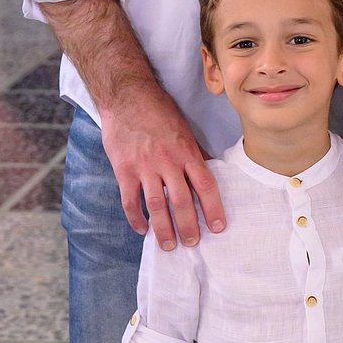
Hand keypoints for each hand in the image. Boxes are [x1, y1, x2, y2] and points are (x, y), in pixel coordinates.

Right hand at [100, 84, 224, 247]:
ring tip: (169, 246)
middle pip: (181, 201)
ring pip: (156, 206)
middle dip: (188, 226)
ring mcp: (144, 167)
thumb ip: (195, 152)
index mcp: (186, 152)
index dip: (213, 208)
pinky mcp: (124, 169)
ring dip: (163, 229)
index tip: (218, 227)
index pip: (205, 185)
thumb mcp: (184, 128)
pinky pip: (130, 201)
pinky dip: (136, 218)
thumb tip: (210, 170)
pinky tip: (143, 230)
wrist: (126, 96)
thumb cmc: (158, 110)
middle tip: (192, 243)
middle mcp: (167, 162)